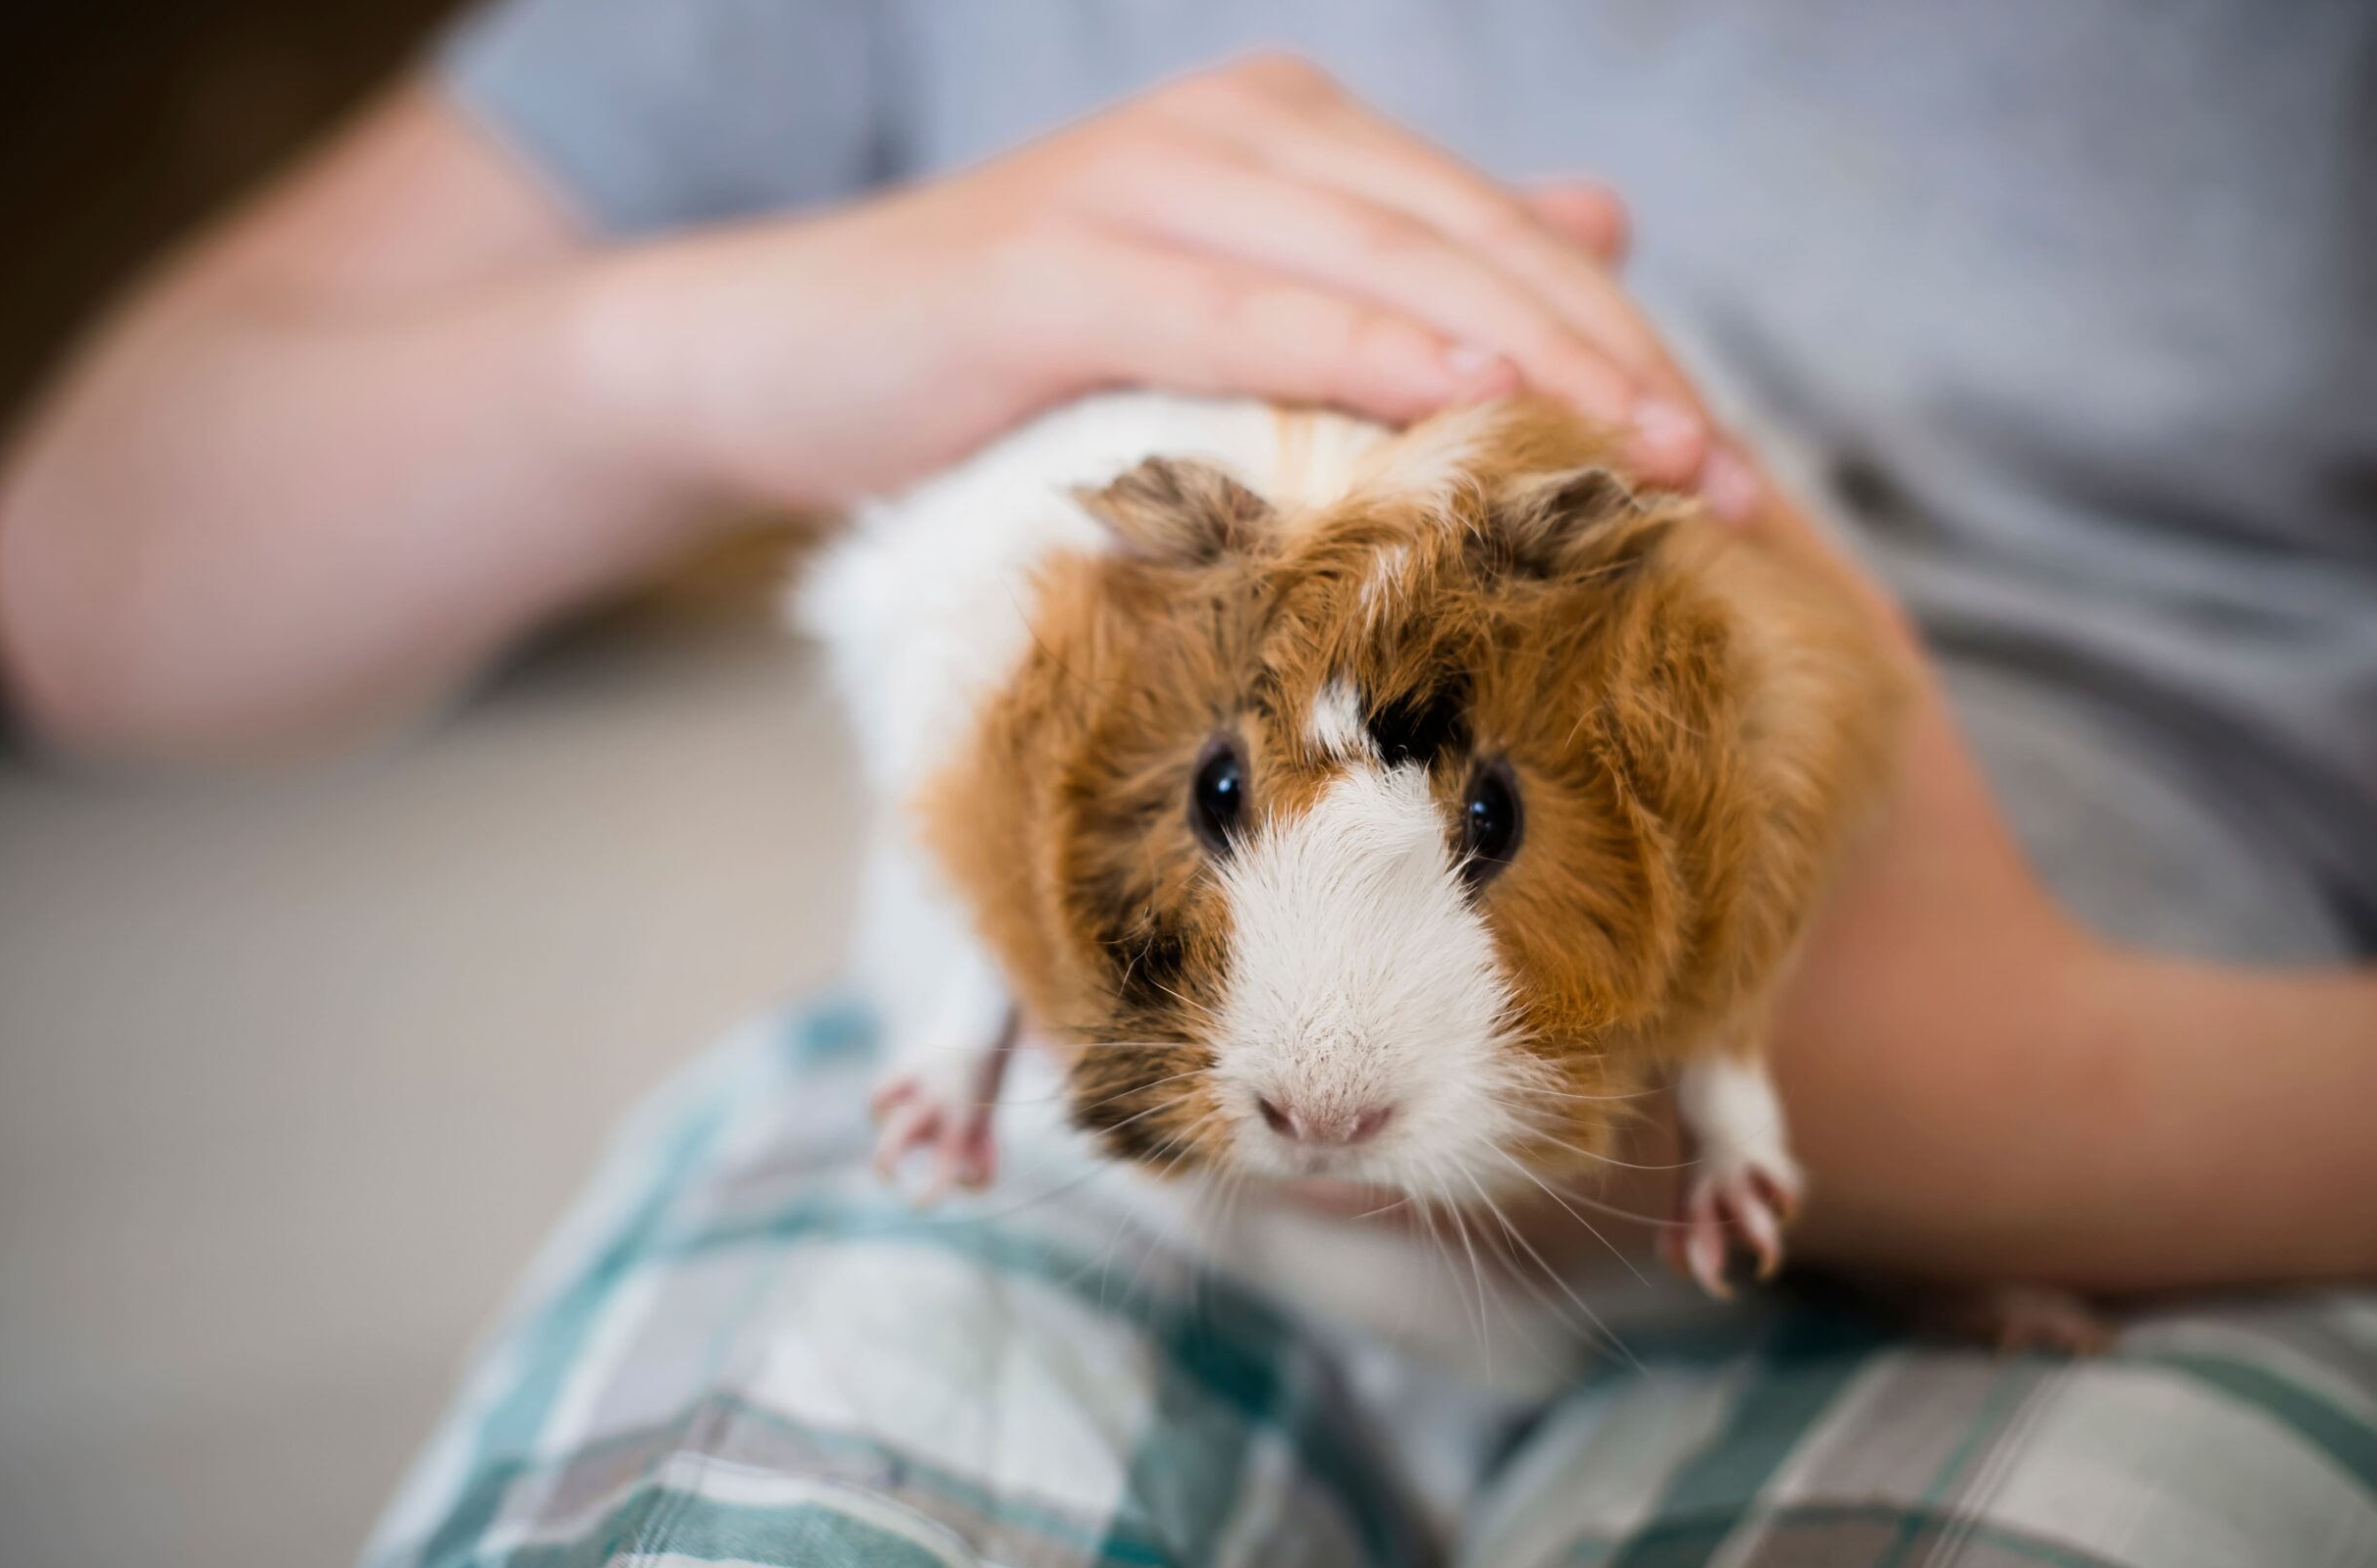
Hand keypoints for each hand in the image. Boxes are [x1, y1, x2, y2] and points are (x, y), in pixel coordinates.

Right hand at [589, 53, 1739, 510]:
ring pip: (1391, 267)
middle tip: (1729, 491)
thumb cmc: (1010, 373)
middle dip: (1617, 367)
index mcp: (1297, 139)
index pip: (1504, 240)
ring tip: (1649, 466)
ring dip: (1533, 367)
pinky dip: (1370, 356)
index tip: (1730, 476)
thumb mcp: (1225, 327)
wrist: (786, 357)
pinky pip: (1255, 309)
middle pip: (1478, 247)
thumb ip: (1394, 280)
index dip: (1630, 347)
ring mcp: (1154, 178)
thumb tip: (1599, 225)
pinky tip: (1471, 406)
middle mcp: (1245, 129)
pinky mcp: (1066, 257)